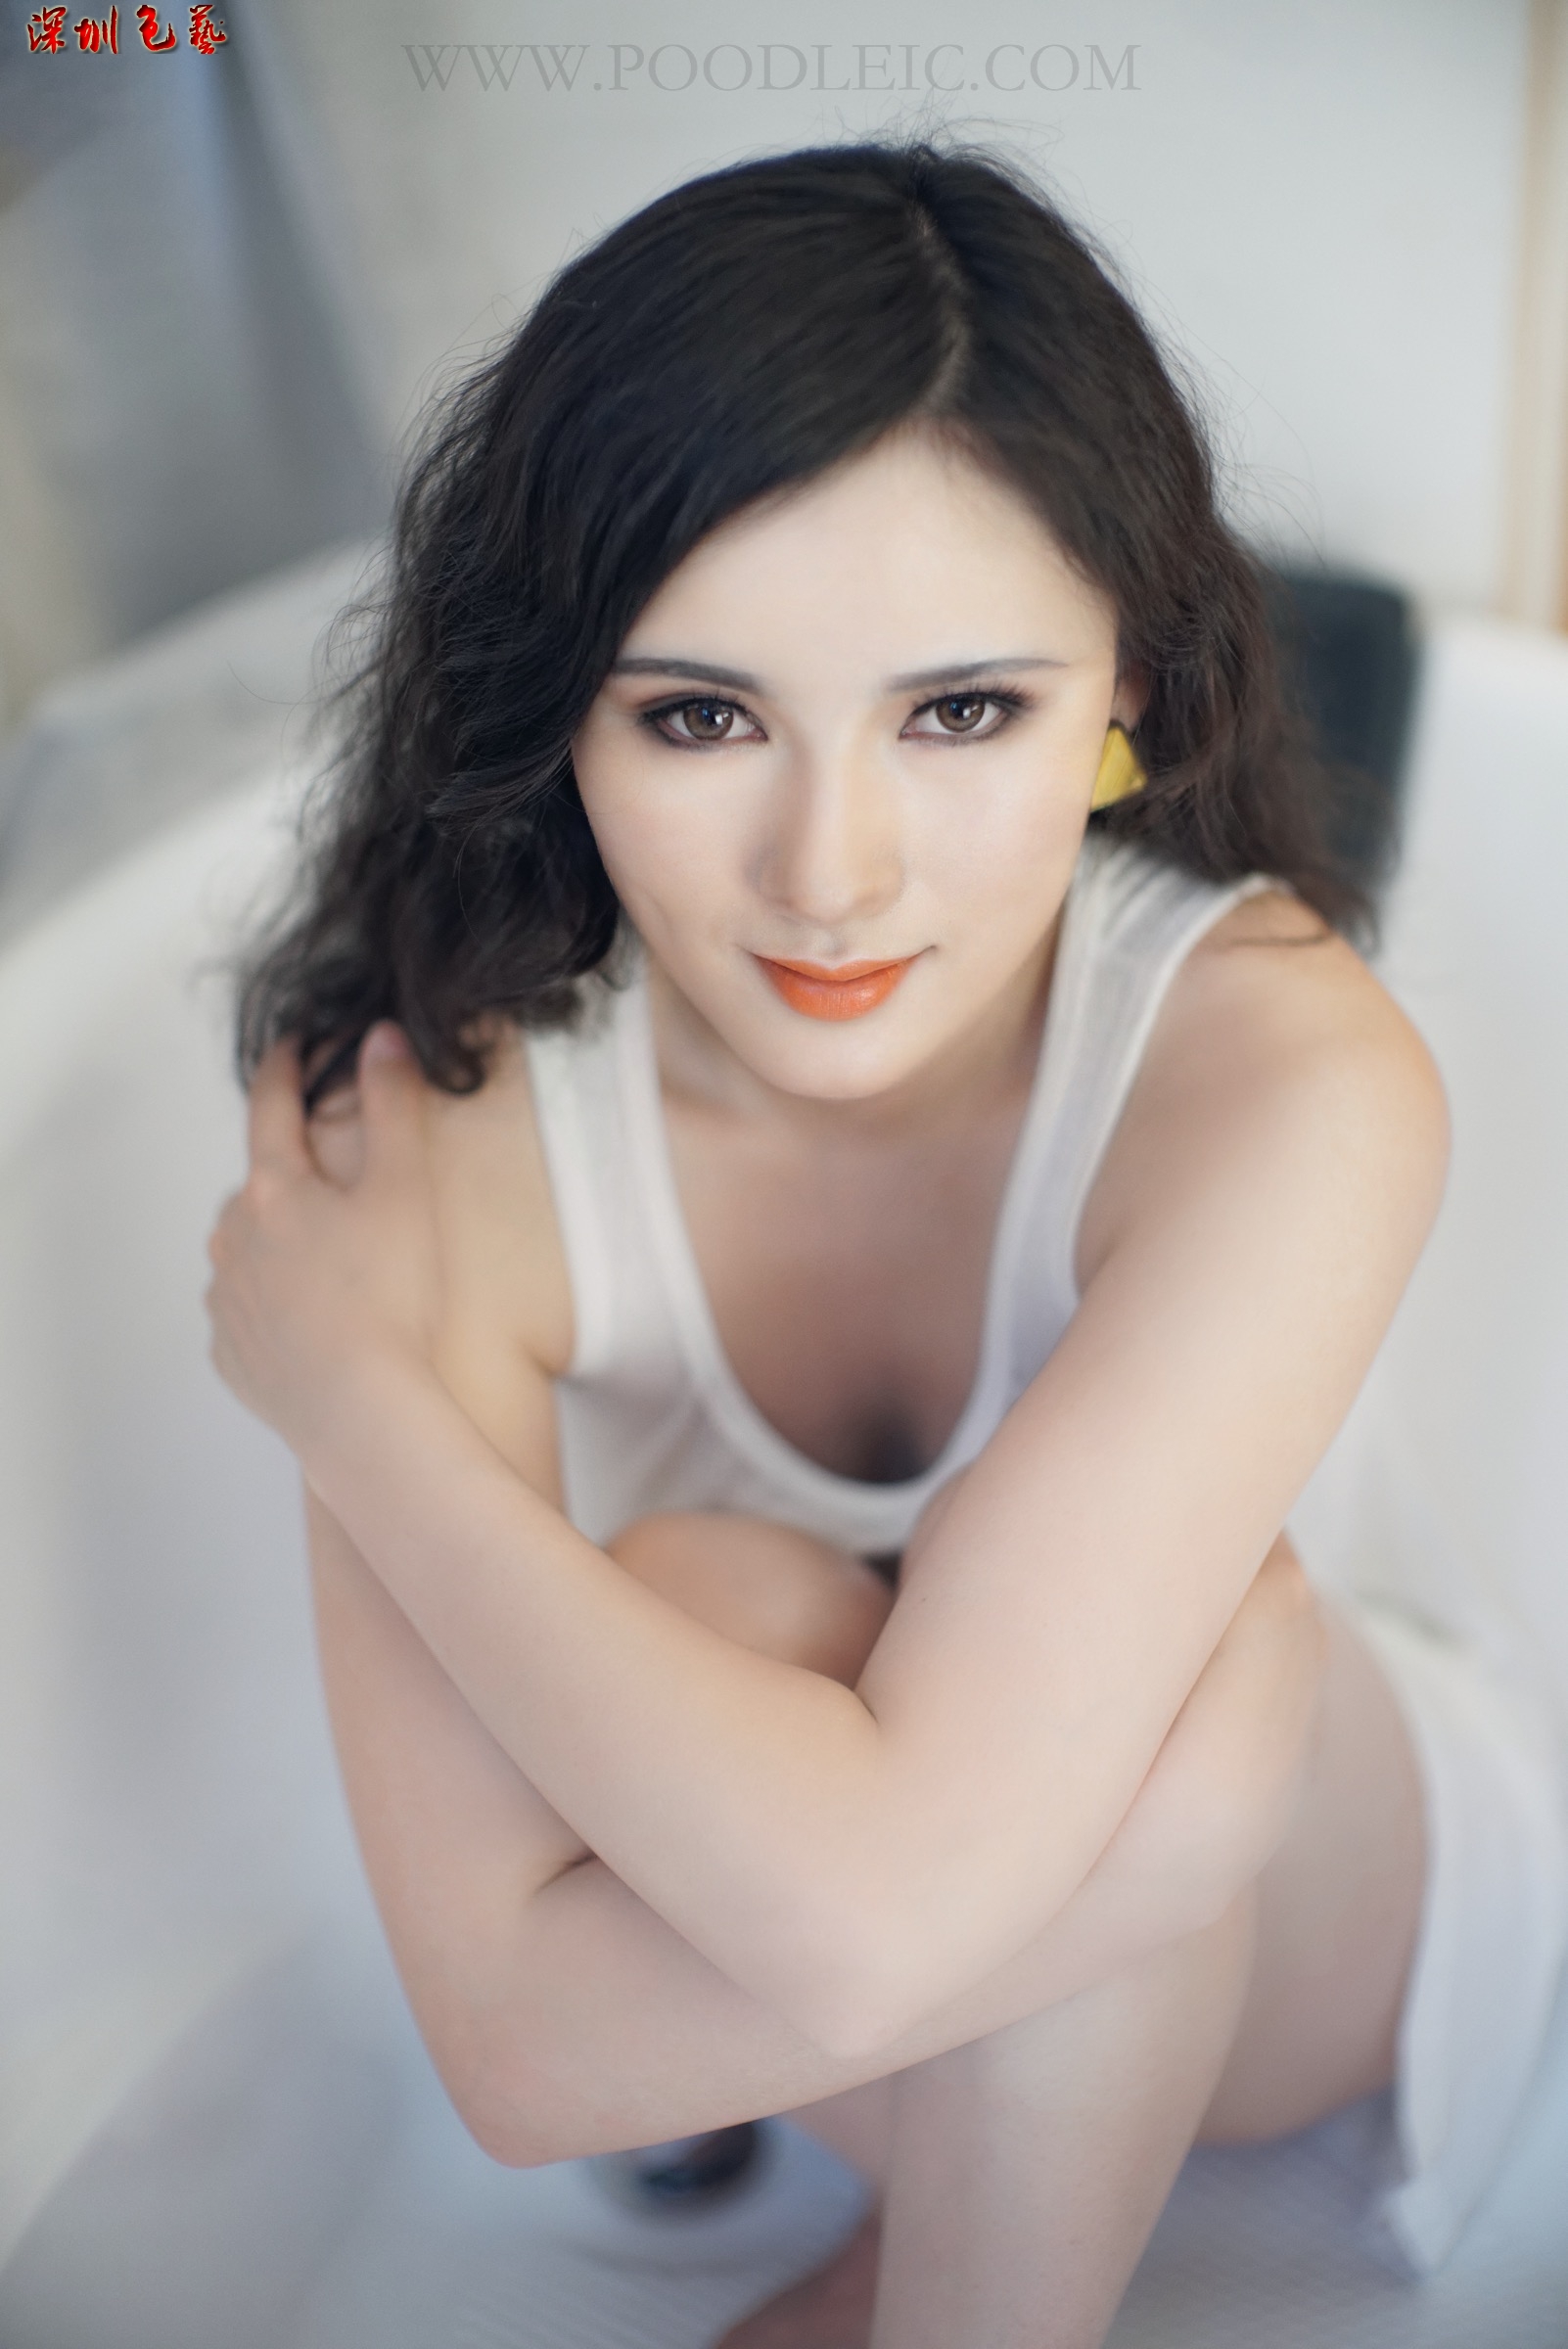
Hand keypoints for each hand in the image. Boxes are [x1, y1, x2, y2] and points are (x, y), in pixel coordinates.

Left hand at [205, 1025, 441, 1459]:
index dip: (287, 1066)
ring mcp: (227, 1298)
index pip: (272, 1104)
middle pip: (260, 1183)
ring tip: (338, 1265)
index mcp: (274, 1187)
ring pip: (248, 1248)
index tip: (295, 1045)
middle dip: (293, 1173)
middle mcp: (234, 1236)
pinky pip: (249, 1311)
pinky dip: (276, 1305)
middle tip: (343, 1188)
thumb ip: (393, 1105)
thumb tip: (380, 1038)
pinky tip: (320, 1321)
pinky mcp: (231, 1353)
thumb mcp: (405, 1188)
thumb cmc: (390, 1300)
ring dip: (281, 1242)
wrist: (362, 1412)